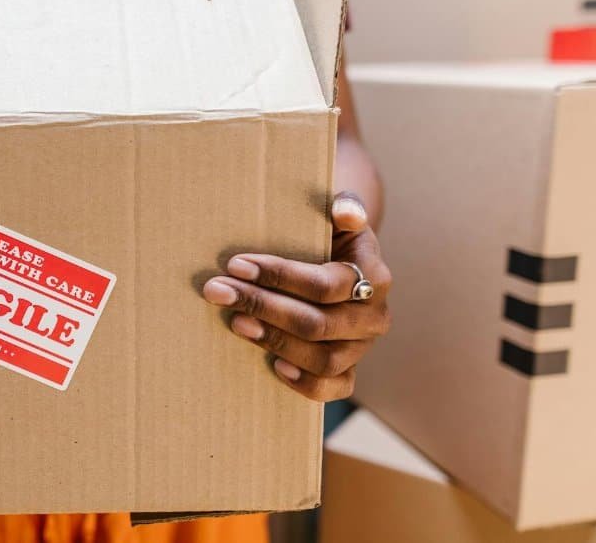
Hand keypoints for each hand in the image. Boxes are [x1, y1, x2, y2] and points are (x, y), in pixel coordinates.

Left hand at [201, 192, 391, 401]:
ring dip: (275, 342)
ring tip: (237, 322)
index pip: (325, 284)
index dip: (279, 275)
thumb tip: (344, 212)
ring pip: (323, 359)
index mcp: (374, 277)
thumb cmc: (330, 236)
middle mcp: (374, 316)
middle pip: (318, 323)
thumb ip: (342, 208)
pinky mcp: (350, 370)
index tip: (235, 264)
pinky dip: (305, 383)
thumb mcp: (337, 216)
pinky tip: (273, 366)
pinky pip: (334, 388)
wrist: (341, 263)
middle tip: (220, 293)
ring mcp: (362, 347)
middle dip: (263, 306)